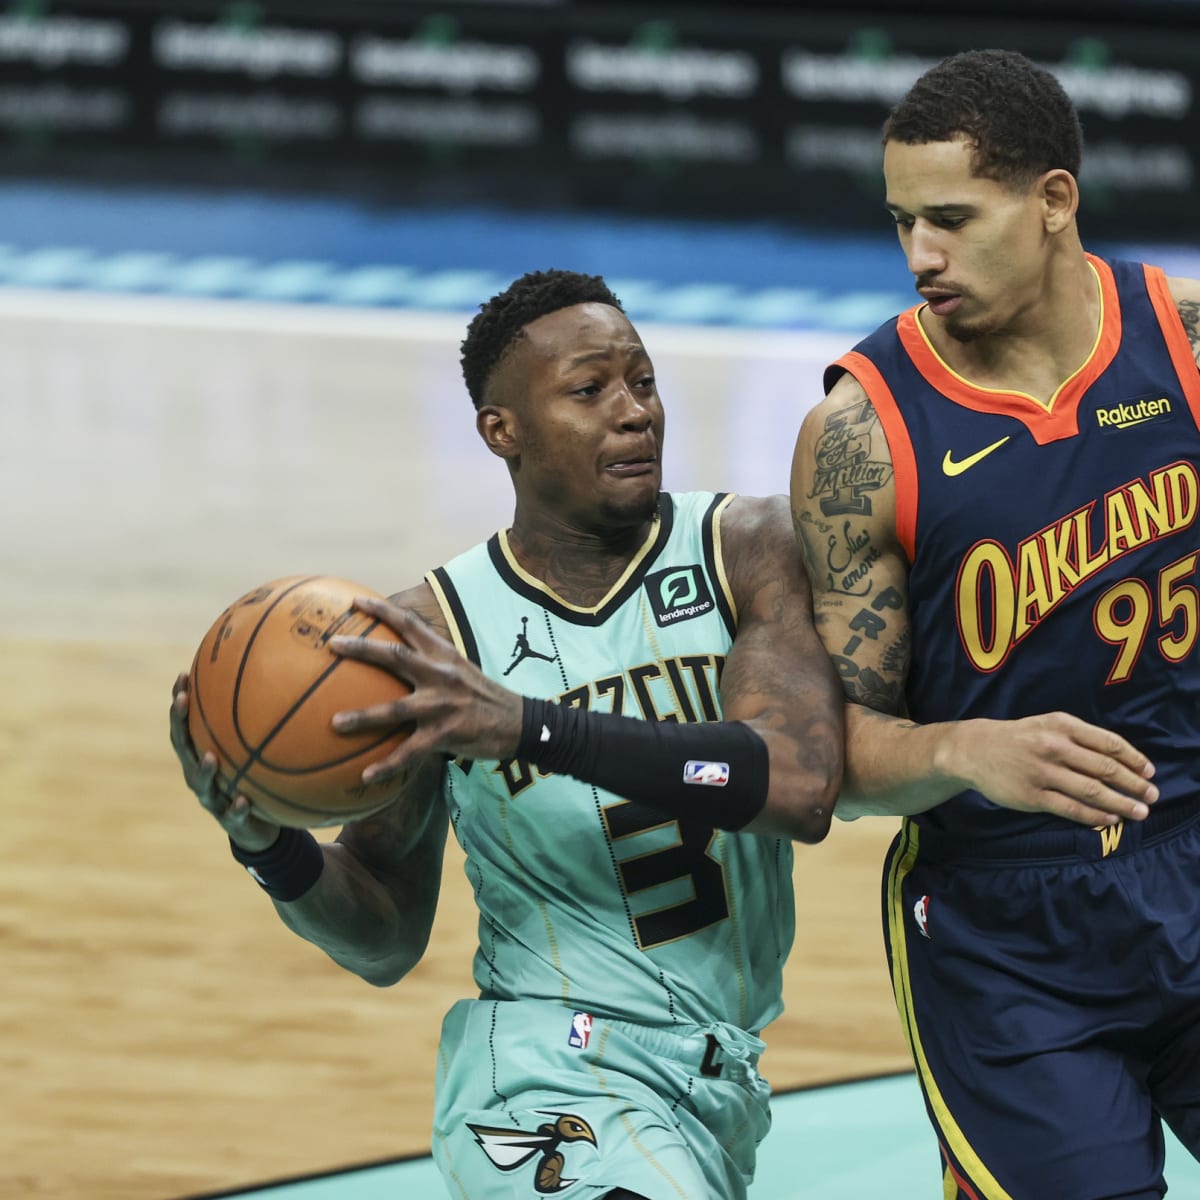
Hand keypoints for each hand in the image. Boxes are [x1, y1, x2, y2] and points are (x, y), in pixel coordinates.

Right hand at [169, 672, 281, 851]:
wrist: (256, 828)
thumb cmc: (252, 780)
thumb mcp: (252, 753)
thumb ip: (256, 725)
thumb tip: (276, 680)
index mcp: (201, 757)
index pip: (185, 726)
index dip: (180, 703)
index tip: (183, 675)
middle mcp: (199, 775)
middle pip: (183, 748)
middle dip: (180, 723)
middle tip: (182, 700)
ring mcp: (212, 799)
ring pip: (201, 783)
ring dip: (204, 770)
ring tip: (211, 757)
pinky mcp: (229, 822)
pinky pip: (232, 814)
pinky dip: (236, 806)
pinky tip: (243, 799)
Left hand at [328, 595, 525, 784]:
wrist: (519, 722)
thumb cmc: (485, 697)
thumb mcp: (462, 670)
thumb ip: (433, 663)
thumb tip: (399, 657)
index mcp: (444, 656)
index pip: (410, 625)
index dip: (382, 610)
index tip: (354, 601)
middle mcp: (441, 676)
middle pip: (396, 656)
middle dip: (362, 649)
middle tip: (332, 644)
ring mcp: (443, 706)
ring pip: (395, 709)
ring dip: (363, 717)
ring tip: (335, 723)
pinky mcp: (445, 735)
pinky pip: (410, 753)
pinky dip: (387, 766)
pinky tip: (367, 777)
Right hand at [951, 711, 1157, 825]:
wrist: (974, 749)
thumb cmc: (1019, 737)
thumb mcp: (1048, 724)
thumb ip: (1080, 737)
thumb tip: (1120, 759)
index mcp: (1062, 726)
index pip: (1109, 743)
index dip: (1134, 759)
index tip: (1149, 773)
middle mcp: (1054, 747)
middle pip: (1105, 768)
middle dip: (1134, 784)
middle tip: (1152, 796)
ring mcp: (1042, 772)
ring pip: (1092, 791)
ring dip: (1121, 803)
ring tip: (1139, 812)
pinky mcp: (1032, 796)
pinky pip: (1070, 808)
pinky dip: (1094, 816)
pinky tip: (1110, 819)